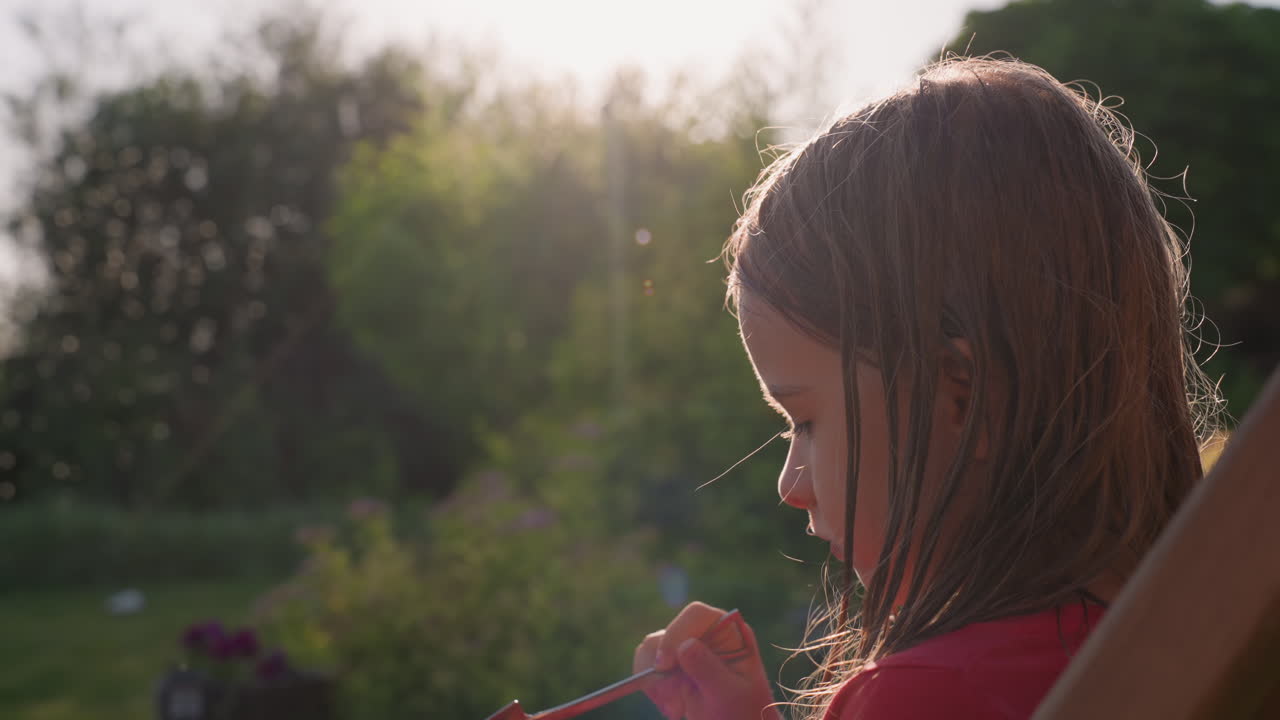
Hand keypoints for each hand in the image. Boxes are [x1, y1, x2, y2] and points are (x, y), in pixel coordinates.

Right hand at [633, 601, 782, 719]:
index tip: (664, 665)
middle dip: (663, 670)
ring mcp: (685, 647)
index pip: (697, 614)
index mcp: (728, 632)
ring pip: (651, 648)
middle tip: (675, 704)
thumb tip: (684, 646)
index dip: (676, 633)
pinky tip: (672, 708)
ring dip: (656, 683)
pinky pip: (646, 665)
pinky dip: (652, 689)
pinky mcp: (671, 663)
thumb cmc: (743, 711)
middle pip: (667, 632)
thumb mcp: (729, 694)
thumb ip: (708, 669)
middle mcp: (705, 633)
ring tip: (676, 710)